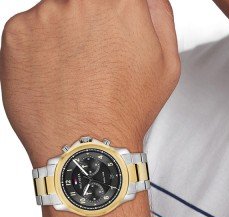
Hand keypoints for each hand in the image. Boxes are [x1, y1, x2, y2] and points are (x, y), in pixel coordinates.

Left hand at [0, 0, 179, 165]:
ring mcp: (45, 14)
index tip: (111, 27)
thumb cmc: (127, 111)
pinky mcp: (17, 33)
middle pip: (83, 2)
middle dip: (90, 20)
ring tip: (78, 72)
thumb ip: (159, 13)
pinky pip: (31, 30)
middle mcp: (81, 0)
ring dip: (66, 33)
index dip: (113, 13)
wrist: (87, 145)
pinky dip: (43, 49)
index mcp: (121, 2)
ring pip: (56, 12)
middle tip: (96, 52)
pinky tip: (58, 78)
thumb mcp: (167, 63)